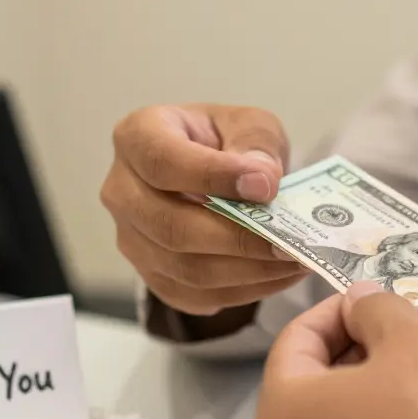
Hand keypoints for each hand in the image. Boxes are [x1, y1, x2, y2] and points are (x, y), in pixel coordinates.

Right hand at [100, 104, 307, 314]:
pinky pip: (195, 295)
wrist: (215, 174)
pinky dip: (244, 291)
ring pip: (184, 269)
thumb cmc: (227, 142)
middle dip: (236, 238)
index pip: (163, 161)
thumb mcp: (250, 123)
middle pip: (169, 226)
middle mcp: (122, 192)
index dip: (212, 176)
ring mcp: (132, 240)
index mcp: (138, 137)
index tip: (265, 186)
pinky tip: (280, 275)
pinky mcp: (153, 276)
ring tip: (295, 261)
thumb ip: (256, 143)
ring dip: (246, 271)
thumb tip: (262, 181)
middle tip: (289, 242)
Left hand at [255, 281, 417, 418]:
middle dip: (356, 349)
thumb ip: (375, 306)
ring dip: (370, 389)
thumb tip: (358, 300)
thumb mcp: (412, 337)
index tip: (378, 298)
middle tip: (404, 331)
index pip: (295, 338)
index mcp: (281, 414)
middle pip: (312, 383)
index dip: (338, 308)